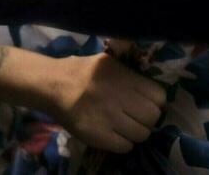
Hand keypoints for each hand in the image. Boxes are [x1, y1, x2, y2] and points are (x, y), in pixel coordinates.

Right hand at [39, 52, 165, 152]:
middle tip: (134, 118)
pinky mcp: (97, 134)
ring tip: (122, 127)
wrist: (50, 84)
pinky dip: (122, 143)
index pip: (159, 96)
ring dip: (135, 133)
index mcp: (123, 77)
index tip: (146, 104)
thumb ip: (130, 77)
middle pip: (152, 117)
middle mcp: (118, 96)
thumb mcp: (107, 63)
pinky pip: (125, 146)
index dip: (155, 102)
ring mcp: (108, 117)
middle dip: (146, 119)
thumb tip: (156, 96)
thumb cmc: (80, 72)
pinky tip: (112, 135)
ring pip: (141, 134)